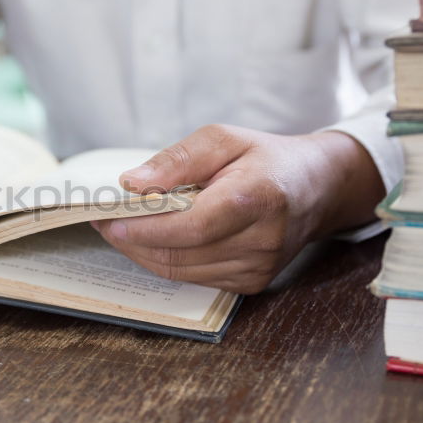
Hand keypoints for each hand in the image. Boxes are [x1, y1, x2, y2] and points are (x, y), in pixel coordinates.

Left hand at [93, 125, 384, 293]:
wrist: (317, 186)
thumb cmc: (265, 158)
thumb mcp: (221, 139)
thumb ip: (176, 160)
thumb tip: (132, 184)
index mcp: (254, 199)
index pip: (186, 228)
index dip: (141, 228)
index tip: (107, 219)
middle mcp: (260, 241)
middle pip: (179, 255)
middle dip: (133, 242)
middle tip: (104, 223)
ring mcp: (259, 268)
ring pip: (182, 272)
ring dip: (145, 254)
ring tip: (122, 230)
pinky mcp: (253, 282)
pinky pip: (196, 278)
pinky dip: (168, 262)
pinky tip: (154, 242)